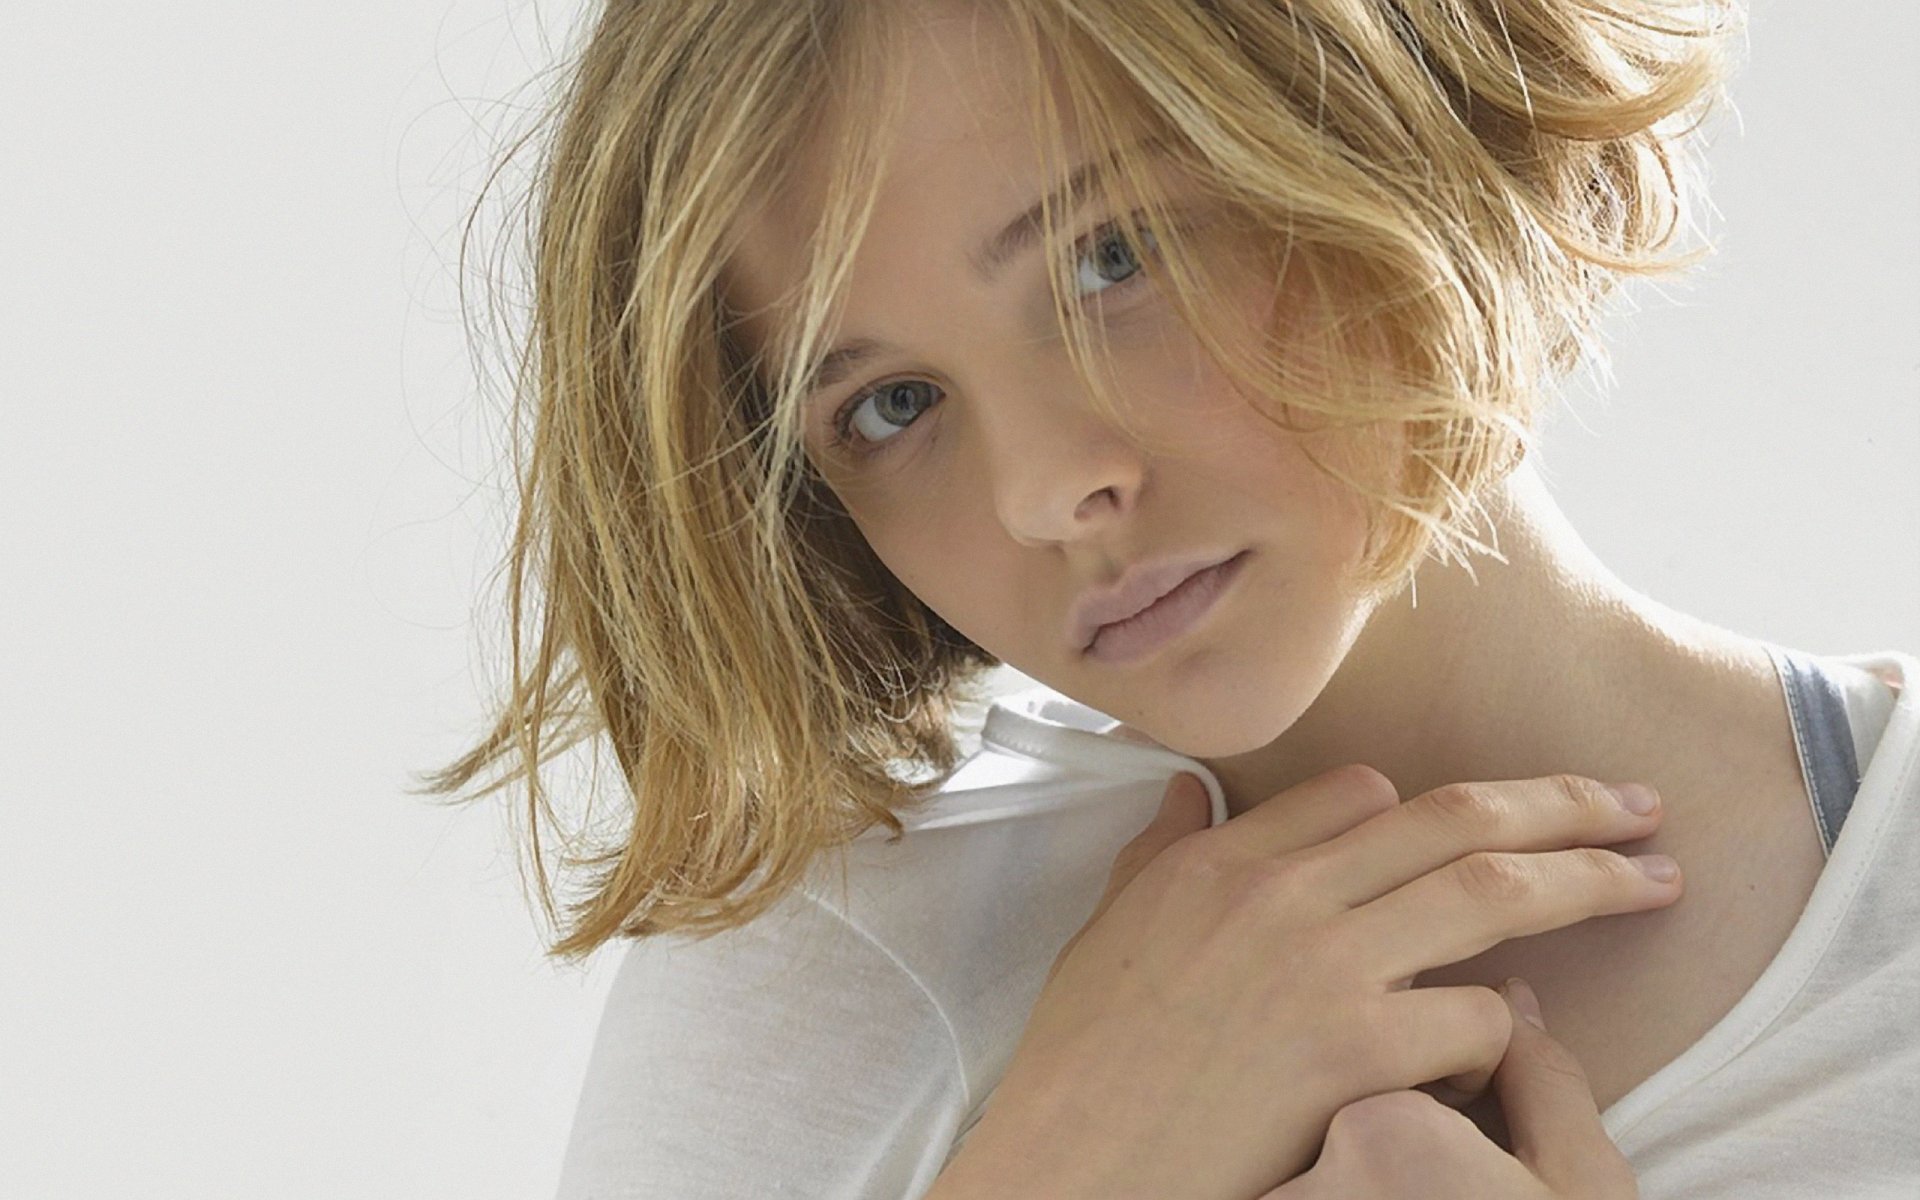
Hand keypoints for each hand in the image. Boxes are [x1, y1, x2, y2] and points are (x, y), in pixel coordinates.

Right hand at [942, 767, 1677, 1199]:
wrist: (1071, 1167)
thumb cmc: (1082, 1069)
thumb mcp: (1103, 935)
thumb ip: (1156, 854)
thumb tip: (1186, 793)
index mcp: (1216, 860)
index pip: (1360, 792)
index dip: (1431, 805)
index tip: (1482, 820)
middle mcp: (1277, 893)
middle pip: (1454, 817)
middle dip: (1563, 803)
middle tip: (1637, 804)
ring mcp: (1322, 967)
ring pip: (1493, 892)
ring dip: (1591, 880)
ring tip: (1654, 883)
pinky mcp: (1355, 1051)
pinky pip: (1478, 1018)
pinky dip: (1505, 1032)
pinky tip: (1501, 1054)